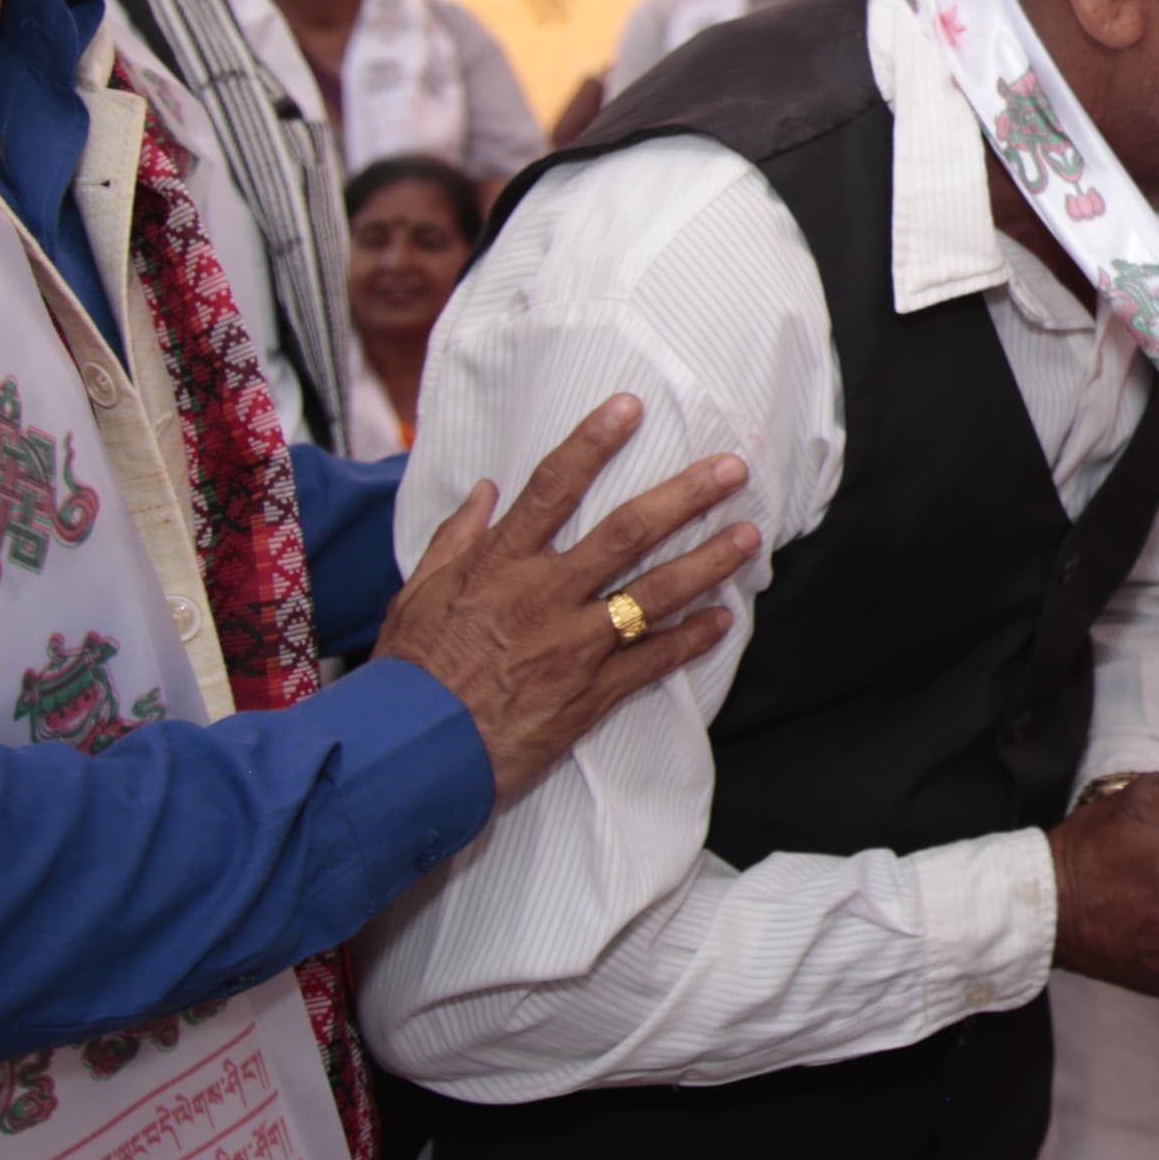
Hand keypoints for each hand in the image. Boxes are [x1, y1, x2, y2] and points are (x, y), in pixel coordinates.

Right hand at [374, 394, 760, 805]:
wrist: (411, 753)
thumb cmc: (409, 673)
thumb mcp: (417, 593)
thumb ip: (456, 538)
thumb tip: (486, 489)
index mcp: (500, 563)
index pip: (552, 486)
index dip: (593, 442)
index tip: (631, 406)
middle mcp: (544, 594)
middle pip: (627, 532)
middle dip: (685, 497)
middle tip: (732, 469)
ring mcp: (573, 643)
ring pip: (655, 593)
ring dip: (708, 563)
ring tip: (749, 536)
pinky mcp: (589, 693)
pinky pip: (652, 661)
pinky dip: (691, 640)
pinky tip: (723, 620)